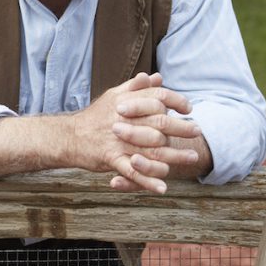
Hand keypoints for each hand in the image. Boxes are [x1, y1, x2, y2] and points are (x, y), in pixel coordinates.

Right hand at [71, 73, 201, 193]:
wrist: (68, 136)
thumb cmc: (94, 117)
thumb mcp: (113, 96)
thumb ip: (135, 88)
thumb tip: (156, 77)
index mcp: (124, 102)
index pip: (156, 97)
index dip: (175, 101)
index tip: (188, 108)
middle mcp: (123, 120)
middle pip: (159, 123)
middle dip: (181, 128)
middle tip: (197, 131)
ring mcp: (117, 140)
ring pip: (151, 149)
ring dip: (174, 155)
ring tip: (191, 157)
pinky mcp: (110, 158)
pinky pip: (132, 171)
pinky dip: (148, 181)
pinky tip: (162, 187)